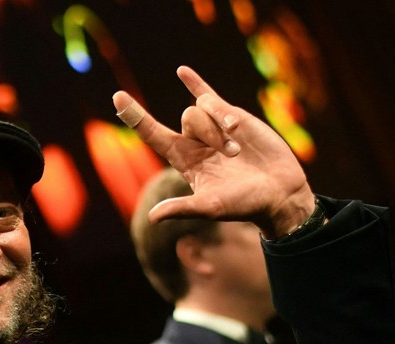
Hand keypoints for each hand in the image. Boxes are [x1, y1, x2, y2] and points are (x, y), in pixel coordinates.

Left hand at [114, 66, 314, 237]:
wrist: (278, 192)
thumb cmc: (243, 204)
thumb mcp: (210, 207)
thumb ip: (183, 208)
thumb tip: (152, 218)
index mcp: (184, 160)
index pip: (153, 134)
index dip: (135, 117)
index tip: (117, 97)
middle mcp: (194, 142)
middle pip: (187, 118)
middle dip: (209, 131)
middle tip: (231, 154)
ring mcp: (213, 127)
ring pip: (204, 107)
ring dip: (222, 123)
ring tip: (239, 147)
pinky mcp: (234, 117)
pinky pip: (209, 96)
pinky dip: (195, 83)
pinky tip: (180, 72)